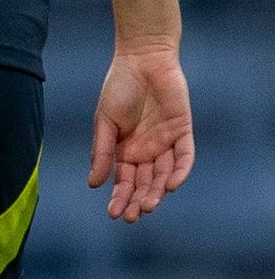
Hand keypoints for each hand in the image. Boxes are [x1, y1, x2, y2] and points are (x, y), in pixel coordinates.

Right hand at [90, 44, 194, 222]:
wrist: (142, 61)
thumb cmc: (118, 88)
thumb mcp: (104, 122)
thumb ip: (101, 152)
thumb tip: (94, 184)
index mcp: (124, 150)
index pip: (123, 181)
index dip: (119, 197)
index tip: (113, 214)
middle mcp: (146, 151)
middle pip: (144, 183)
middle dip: (137, 200)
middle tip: (131, 216)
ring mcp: (165, 143)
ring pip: (163, 175)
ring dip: (156, 192)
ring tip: (147, 206)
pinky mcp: (183, 132)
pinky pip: (184, 158)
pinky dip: (179, 172)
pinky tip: (170, 186)